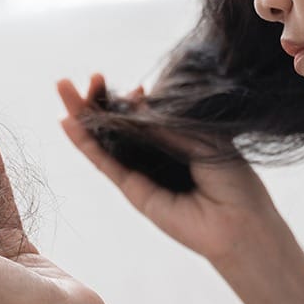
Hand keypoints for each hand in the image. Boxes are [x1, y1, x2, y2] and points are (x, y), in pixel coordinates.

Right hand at [57, 74, 287, 264]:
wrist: (241, 223)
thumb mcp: (204, 138)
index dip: (133, 100)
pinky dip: (86, 143)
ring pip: (105, 139)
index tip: (137, 88)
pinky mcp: (133, 191)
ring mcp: (142, 172)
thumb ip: (168, 122)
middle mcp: (156, 154)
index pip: (145, 114)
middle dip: (98, 100)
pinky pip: (105, 163)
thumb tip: (136, 102)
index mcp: (177, 138)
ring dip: (83, 114)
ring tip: (62, 88)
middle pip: (119, 123)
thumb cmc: (233, 179)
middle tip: (83, 80)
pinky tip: (68, 123)